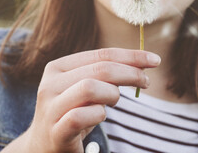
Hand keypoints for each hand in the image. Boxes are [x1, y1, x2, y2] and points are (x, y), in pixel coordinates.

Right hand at [3, 48, 160, 152]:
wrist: (43, 147)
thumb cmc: (72, 113)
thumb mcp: (85, 89)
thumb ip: (104, 74)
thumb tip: (142, 63)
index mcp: (58, 67)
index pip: (101, 54)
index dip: (131, 56)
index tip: (154, 61)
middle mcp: (50, 84)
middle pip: (100, 69)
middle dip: (130, 73)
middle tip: (146, 82)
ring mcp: (50, 108)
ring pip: (89, 87)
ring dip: (112, 94)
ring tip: (113, 102)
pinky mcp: (55, 132)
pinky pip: (80, 117)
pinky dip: (98, 114)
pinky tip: (100, 116)